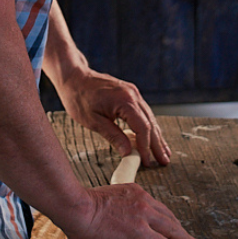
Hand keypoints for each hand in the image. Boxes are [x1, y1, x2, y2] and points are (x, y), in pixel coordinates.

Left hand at [51, 67, 172, 167]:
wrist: (73, 77)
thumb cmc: (78, 97)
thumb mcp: (93, 121)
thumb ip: (113, 136)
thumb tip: (128, 153)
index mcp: (125, 100)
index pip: (142, 127)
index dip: (145, 146)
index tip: (147, 161)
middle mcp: (133, 95)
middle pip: (150, 123)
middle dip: (157, 144)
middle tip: (164, 161)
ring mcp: (133, 93)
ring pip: (150, 118)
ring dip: (156, 136)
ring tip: (163, 153)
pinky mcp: (130, 94)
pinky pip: (143, 113)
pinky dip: (148, 126)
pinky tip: (152, 137)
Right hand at [59, 182, 203, 238]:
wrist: (77, 209)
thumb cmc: (81, 208)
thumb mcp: (106, 201)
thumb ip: (117, 210)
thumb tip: (118, 226)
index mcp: (134, 192)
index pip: (155, 206)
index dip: (164, 217)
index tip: (168, 224)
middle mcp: (143, 201)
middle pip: (168, 216)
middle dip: (179, 227)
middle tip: (188, 236)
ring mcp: (144, 217)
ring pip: (171, 230)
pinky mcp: (141, 233)